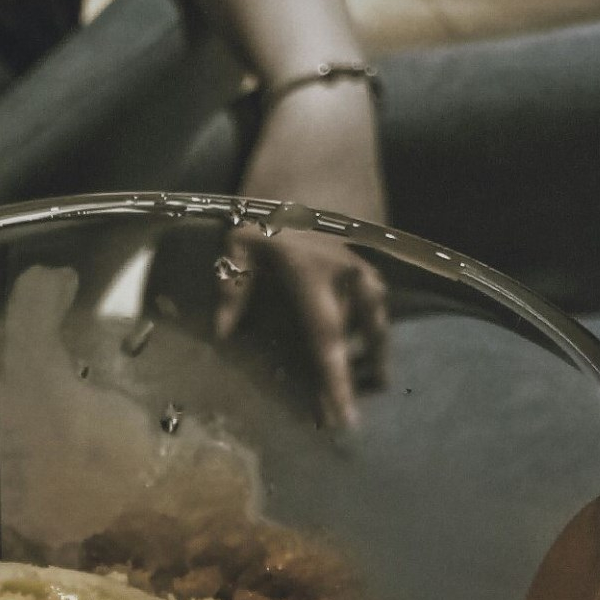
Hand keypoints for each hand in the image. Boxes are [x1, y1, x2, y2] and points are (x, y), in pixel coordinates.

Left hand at [215, 226, 388, 429]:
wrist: (300, 184)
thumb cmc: (264, 220)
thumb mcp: (239, 244)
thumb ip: (231, 286)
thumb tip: (223, 335)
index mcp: (314, 276)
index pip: (326, 337)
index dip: (336, 380)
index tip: (344, 415)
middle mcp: (347, 278)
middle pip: (362, 336)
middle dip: (363, 376)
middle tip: (358, 414)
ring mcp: (363, 272)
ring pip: (376, 321)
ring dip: (376, 353)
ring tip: (377, 383)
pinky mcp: (369, 270)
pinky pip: (375, 307)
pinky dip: (373, 331)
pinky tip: (371, 352)